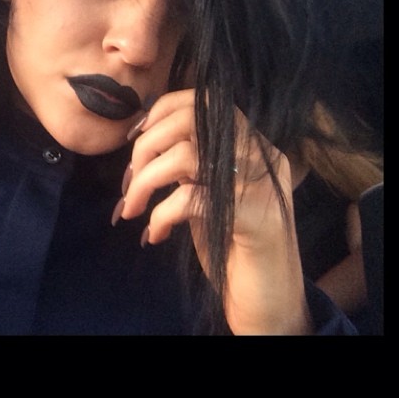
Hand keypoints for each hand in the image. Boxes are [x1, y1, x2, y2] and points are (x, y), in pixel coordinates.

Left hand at [117, 89, 312, 333]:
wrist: (268, 297)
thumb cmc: (231, 243)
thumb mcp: (208, 190)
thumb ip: (189, 161)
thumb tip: (140, 139)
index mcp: (250, 143)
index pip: (202, 100)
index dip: (160, 111)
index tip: (134, 138)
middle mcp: (260, 154)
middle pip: (190, 119)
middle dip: (146, 146)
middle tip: (130, 181)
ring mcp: (260, 182)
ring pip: (185, 155)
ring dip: (145, 181)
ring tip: (133, 208)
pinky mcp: (253, 215)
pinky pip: (190, 199)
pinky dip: (160, 214)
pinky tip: (155, 234)